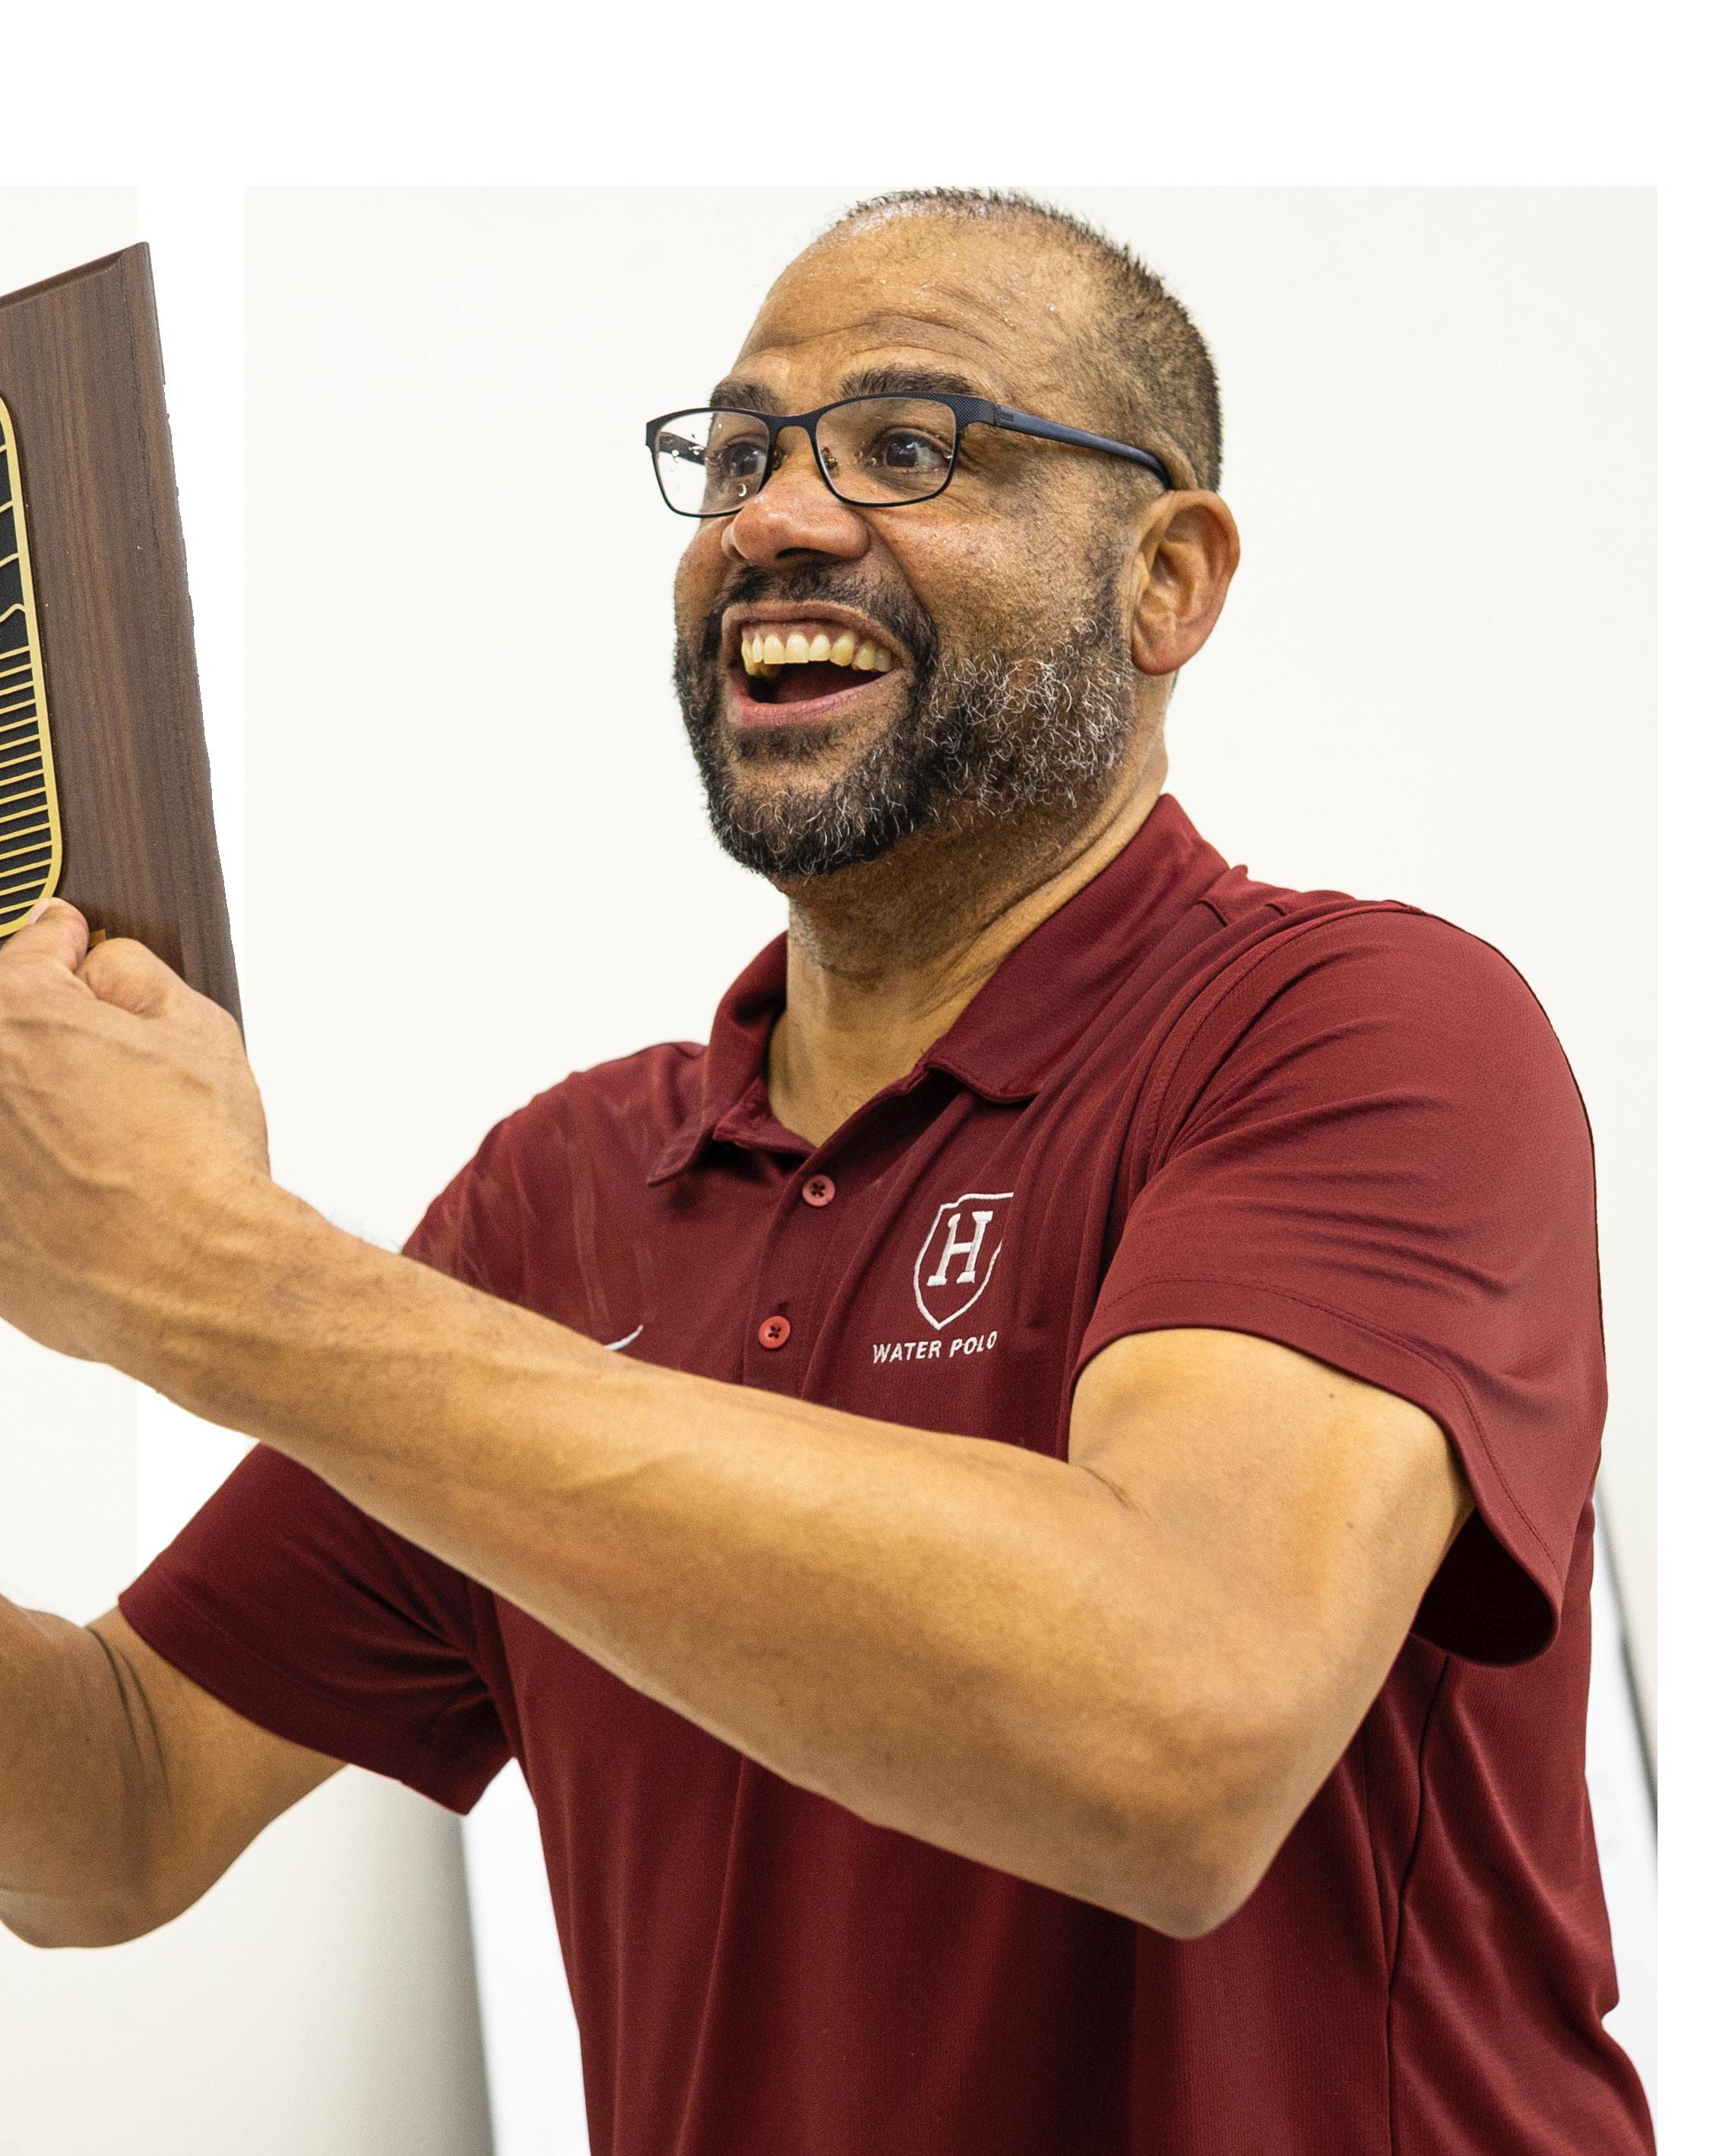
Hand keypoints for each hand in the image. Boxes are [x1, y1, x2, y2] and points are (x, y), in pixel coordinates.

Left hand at [0, 899, 270, 1367]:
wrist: (188, 1277)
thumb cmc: (195, 1168)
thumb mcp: (200, 1031)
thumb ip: (137, 976)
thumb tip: (105, 968)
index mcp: (12, 1013)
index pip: (29, 950)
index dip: (65, 949)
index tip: (68, 947)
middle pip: (4, 1038)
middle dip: (46, 1040)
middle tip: (103, 1066)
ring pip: (6, 1112)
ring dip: (31, 1112)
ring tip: (97, 1142)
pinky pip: (6, 1178)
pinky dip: (26, 1179)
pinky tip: (76, 1193)